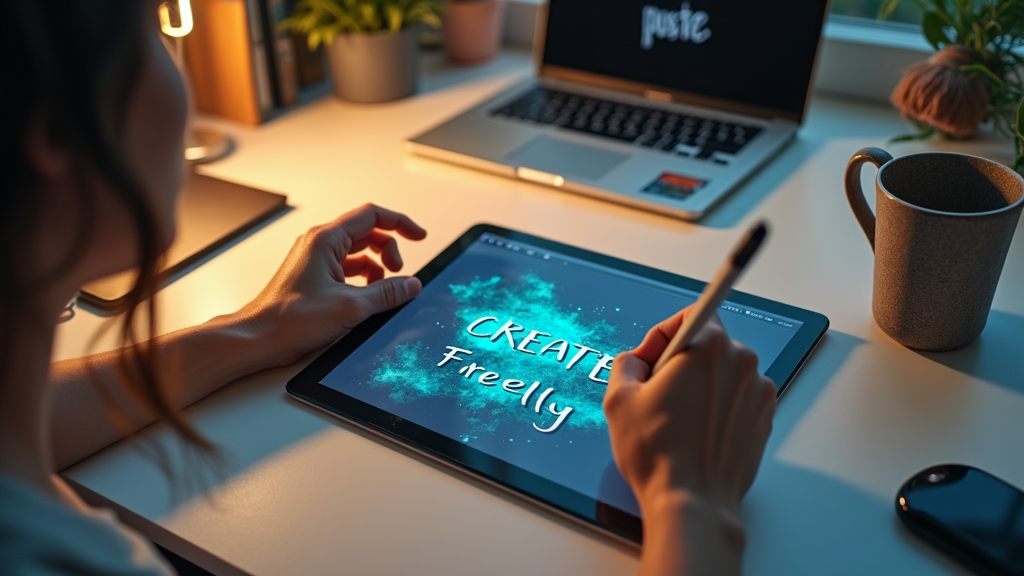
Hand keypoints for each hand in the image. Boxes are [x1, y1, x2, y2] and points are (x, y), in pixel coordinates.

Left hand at [235, 203, 426, 366]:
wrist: (259, 338)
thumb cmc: (289, 319)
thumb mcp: (350, 307)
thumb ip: (387, 293)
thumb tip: (411, 285)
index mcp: (325, 239)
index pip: (372, 215)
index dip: (401, 223)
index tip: (419, 236)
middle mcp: (319, 244)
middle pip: (368, 234)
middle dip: (390, 252)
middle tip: (400, 274)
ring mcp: (316, 260)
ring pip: (358, 254)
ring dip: (377, 269)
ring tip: (384, 291)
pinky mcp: (314, 278)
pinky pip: (348, 270)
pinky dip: (364, 281)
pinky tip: (368, 299)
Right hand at [604, 306, 775, 516]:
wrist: (692, 503)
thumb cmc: (660, 455)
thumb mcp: (619, 399)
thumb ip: (627, 363)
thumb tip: (637, 360)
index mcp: (708, 347)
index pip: (689, 315)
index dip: (662, 336)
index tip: (652, 360)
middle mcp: (741, 363)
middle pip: (706, 345)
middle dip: (679, 363)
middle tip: (657, 395)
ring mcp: (757, 392)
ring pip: (721, 373)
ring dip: (699, 386)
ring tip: (676, 420)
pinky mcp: (764, 417)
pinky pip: (735, 398)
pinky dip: (716, 408)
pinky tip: (696, 432)